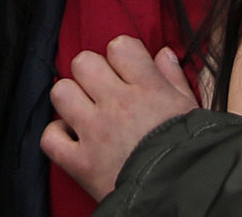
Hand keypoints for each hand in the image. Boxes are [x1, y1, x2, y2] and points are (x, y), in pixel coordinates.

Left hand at [43, 36, 198, 198]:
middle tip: (102, 92)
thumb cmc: (191, 151)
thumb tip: (163, 54)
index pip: (119, 46)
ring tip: (84, 113)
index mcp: (147, 88)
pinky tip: (74, 140)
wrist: (183, 194)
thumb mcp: (190, 109)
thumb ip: (174, 78)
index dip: (121, 57)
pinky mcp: (81, 163)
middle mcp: (117, 104)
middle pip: (83, 62)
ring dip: (70, 100)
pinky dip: (58, 138)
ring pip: (61, 92)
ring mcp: (95, 132)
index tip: (126, 73)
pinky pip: (50, 138)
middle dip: (91, 74)